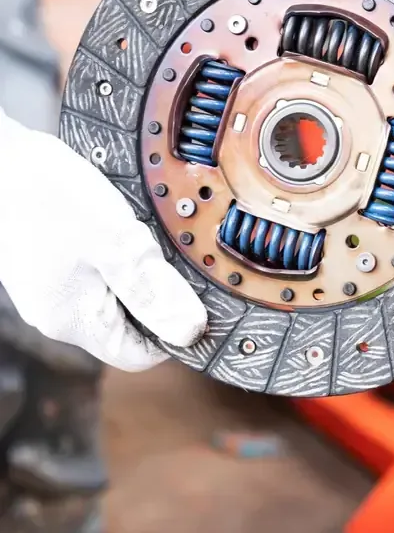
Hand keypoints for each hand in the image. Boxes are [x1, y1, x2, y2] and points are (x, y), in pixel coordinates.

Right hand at [0, 109, 206, 370]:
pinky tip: (108, 218)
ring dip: (131, 267)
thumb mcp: (116, 242)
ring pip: (108, 292)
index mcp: (75, 321)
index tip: (195, 296)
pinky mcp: (41, 262)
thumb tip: (191, 332)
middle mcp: (57, 313)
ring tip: (133, 228)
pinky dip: (108, 251)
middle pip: (124, 323)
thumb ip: (153, 290)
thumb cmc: (47, 195)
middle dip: (153, 291)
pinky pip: (88, 270)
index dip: (173, 331)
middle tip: (165, 249)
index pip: (138, 355)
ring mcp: (45, 288)